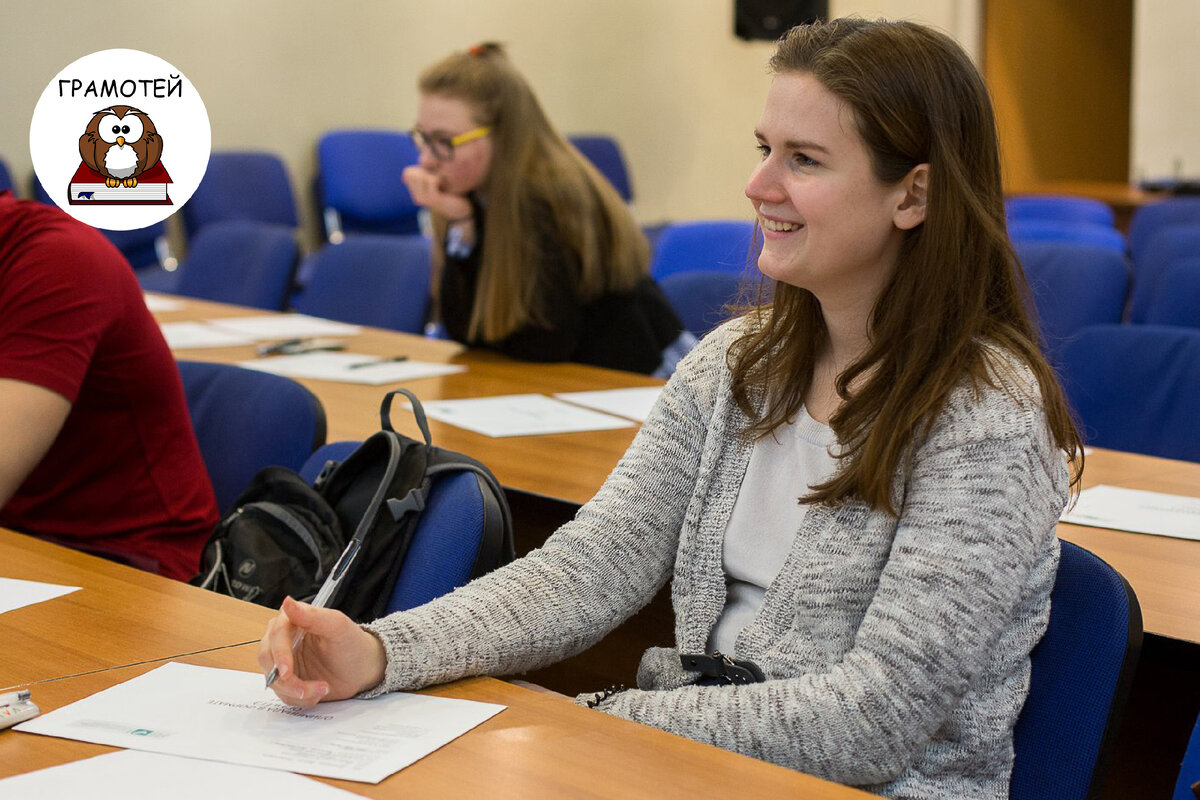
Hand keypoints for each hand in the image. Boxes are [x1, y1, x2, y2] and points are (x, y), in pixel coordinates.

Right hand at [257, 596, 386, 705]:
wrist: (363, 668)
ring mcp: (283, 661)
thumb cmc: (352, 643)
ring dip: (296, 691)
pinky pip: (283, 694)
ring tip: (323, 689)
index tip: (287, 672)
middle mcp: (282, 640)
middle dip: (285, 679)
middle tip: (304, 689)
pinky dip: (301, 698)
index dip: (279, 654)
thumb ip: (312, 616)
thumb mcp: (337, 627)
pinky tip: (319, 691)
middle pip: (267, 659)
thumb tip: (287, 602)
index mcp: (292, 620)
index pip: (275, 635)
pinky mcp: (287, 680)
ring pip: (274, 680)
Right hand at [401, 165, 472, 220]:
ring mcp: (423, 199)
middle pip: (411, 173)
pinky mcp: (433, 200)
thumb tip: (421, 159)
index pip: (407, 173)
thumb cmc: (449, 191)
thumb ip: (427, 171)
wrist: (460, 207)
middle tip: (435, 179)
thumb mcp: (435, 180)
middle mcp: (417, 196)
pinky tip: (443, 184)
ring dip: (431, 175)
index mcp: (416, 191)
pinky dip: (437, 179)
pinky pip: (431, 181)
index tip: (429, 174)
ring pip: (420, 176)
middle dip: (424, 171)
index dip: (417, 169)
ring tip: (440, 182)